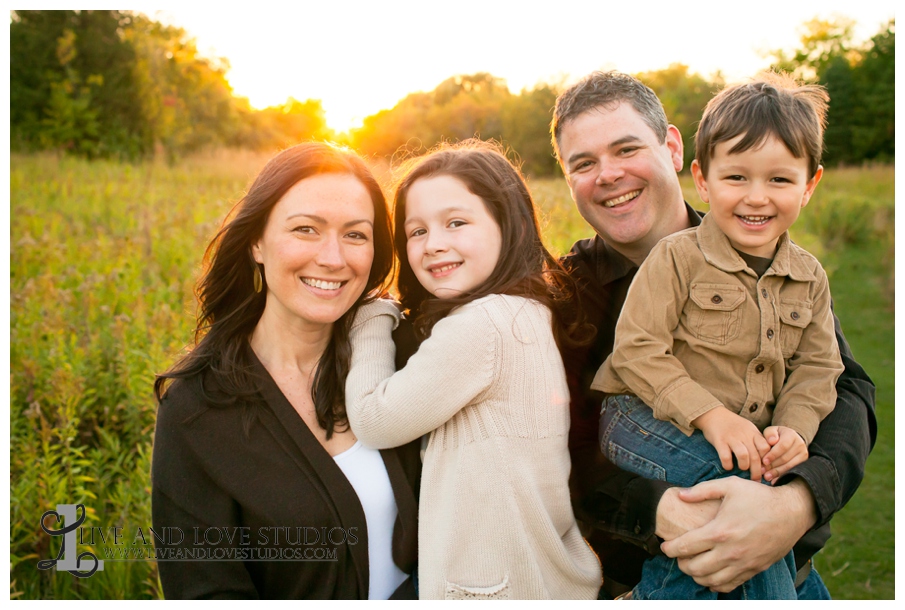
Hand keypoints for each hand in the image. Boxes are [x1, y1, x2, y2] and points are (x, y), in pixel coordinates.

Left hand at [659, 477, 816, 591]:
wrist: (792, 512)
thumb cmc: (759, 497)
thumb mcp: (730, 486)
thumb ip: (702, 491)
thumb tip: (680, 496)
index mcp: (720, 531)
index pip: (686, 547)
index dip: (670, 548)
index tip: (664, 546)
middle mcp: (730, 552)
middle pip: (694, 568)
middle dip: (681, 563)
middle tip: (678, 555)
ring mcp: (742, 564)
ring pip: (710, 581)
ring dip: (696, 575)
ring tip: (692, 564)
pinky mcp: (753, 570)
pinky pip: (728, 586)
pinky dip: (715, 584)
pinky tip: (710, 575)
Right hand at [692, 406, 770, 481]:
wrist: (714, 414)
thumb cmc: (733, 425)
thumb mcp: (749, 429)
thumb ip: (757, 441)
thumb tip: (766, 459)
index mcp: (753, 433)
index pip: (765, 448)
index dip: (766, 461)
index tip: (765, 469)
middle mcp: (744, 435)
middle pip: (755, 455)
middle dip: (757, 470)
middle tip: (756, 479)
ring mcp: (731, 438)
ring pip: (743, 456)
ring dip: (744, 466)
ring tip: (742, 468)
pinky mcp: (719, 441)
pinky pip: (725, 456)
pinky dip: (728, 465)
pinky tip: (728, 466)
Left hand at [762, 426, 808, 483]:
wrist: (789, 439)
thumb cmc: (776, 436)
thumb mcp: (771, 431)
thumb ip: (770, 434)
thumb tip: (772, 441)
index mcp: (791, 435)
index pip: (783, 446)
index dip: (773, 454)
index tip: (764, 461)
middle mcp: (800, 444)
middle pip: (786, 458)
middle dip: (773, 465)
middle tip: (762, 471)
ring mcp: (803, 454)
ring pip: (790, 466)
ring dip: (777, 472)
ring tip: (766, 476)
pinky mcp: (804, 463)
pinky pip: (793, 471)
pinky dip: (782, 476)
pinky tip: (774, 480)